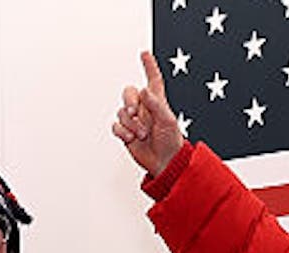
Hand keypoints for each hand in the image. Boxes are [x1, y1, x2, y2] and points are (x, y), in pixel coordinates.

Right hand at [112, 50, 187, 176]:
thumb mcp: (167, 120)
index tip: (144, 53)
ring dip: (130, 124)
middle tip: (134, 112)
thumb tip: (143, 91)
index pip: (153, 80)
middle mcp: (144, 108)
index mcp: (157, 102)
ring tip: (141, 134)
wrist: (165, 162)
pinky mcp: (126, 133)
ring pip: (121, 112)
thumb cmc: (171, 141)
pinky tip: (131, 138)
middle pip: (129, 93)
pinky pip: (116, 126)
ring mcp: (134, 121)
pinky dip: (122, 132)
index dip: (149, 66)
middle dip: (129, 102)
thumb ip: (155, 104)